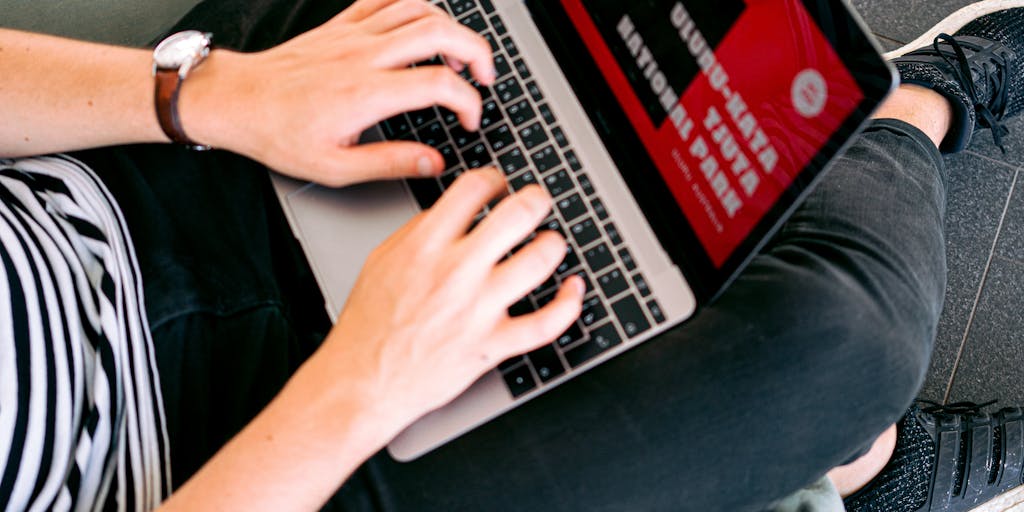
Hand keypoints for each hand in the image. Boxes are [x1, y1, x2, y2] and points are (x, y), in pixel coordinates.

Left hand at [184, 0, 495, 186]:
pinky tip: (422, 23)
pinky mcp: (341, 25)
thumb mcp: (336, 167)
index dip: (469, 102)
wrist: (238, 102)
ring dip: (451, 28)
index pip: (440, 84)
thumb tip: (434, 163)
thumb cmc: (279, 134)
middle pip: (440, 34)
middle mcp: (365, 56)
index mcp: (368, 93)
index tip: (469, 121)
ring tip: (460, 53)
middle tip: (485, 76)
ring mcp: (353, 35)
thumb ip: (392, 163)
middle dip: (477, 52)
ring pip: (418, 10)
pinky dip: (413, 5)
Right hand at [322, 168, 584, 438]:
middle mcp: (455, 272)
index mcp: (426, 245)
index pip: (473, 188)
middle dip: (536, 200)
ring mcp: (477, 310)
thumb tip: (453, 211)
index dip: (494, 179)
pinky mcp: (492, 345)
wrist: (363, 381)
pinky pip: (546, 323)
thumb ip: (419, 231)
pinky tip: (573, 289)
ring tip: (551, 243)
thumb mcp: (382, 260)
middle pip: (517, 215)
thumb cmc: (369, 325)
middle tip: (538, 202)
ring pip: (539, 262)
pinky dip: (569, 304)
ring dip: (553, 245)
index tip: (499, 185)